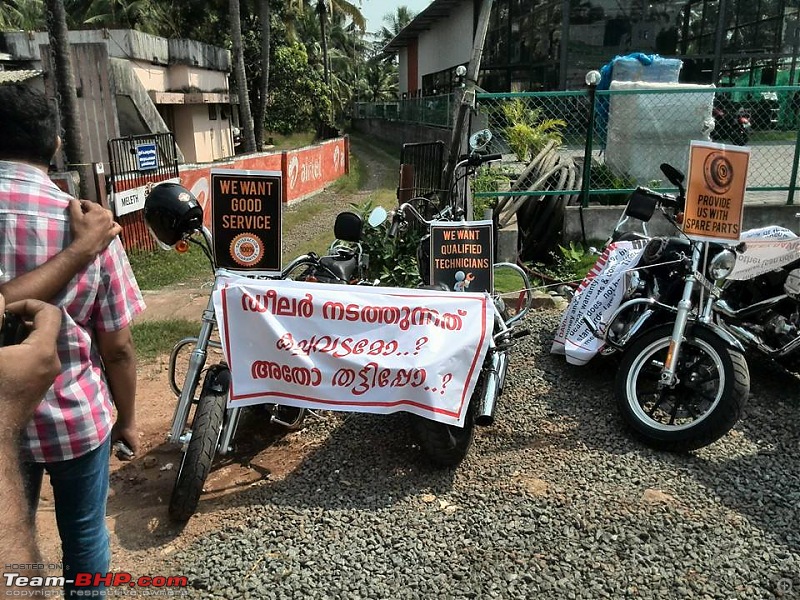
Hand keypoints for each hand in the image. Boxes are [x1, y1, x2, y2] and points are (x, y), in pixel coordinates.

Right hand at [0, 296, 61, 433]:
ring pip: (40, 343)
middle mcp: (52, 362)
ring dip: (20, 335)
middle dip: (22, 320)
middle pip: (45, 327)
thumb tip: (0, 298)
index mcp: (43, 351)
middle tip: (0, 324)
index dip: (28, 304)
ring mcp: (48, 376)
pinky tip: (2, 358)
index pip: (50, 312)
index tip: (6, 311)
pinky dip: (21, 350)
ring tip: (0, 341)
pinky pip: (36, 358)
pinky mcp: (40, 386)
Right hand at [68, 199, 121, 260]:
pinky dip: (113, 225)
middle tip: (84, 212)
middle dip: (91, 209)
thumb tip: (74, 200)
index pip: (89, 203)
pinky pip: (116, 227)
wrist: (85, 247)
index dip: (82, 203)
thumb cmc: (80, 232)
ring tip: (94, 218)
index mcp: (98, 211)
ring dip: (102, 215)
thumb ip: (74, 205)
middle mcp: (107, 216)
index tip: (78, 205)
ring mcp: (111, 225)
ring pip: (108, 216)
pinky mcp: (112, 234)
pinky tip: (109, 225)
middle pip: (99, 208)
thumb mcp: (74, 216)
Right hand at [111, 420, 139, 457]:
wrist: (124, 423)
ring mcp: (134, 445)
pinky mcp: (136, 445)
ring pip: (131, 457)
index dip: (120, 456)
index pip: (124, 454)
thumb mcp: (112, 440)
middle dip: (121, 458)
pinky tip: (123, 454)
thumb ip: (110, 448)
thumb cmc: (117, 429)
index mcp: (125, 443)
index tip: (115, 453)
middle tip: (117, 453)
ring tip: (119, 454)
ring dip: (124, 458)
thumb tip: (107, 456)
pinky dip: (129, 457)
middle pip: (127, 456)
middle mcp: (130, 445)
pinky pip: (135, 456)